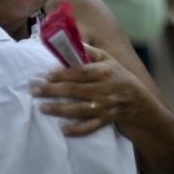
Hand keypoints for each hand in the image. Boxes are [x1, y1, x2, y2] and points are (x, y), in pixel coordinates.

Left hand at [32, 44, 150, 135]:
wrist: (139, 101)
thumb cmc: (117, 75)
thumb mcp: (107, 59)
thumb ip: (89, 51)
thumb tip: (70, 42)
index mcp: (104, 72)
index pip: (81, 72)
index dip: (63, 74)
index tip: (47, 75)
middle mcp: (105, 89)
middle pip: (75, 90)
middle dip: (53, 91)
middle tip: (35, 90)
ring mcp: (105, 107)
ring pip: (80, 109)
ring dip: (60, 109)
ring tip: (42, 108)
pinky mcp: (106, 120)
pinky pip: (90, 127)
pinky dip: (77, 130)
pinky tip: (63, 131)